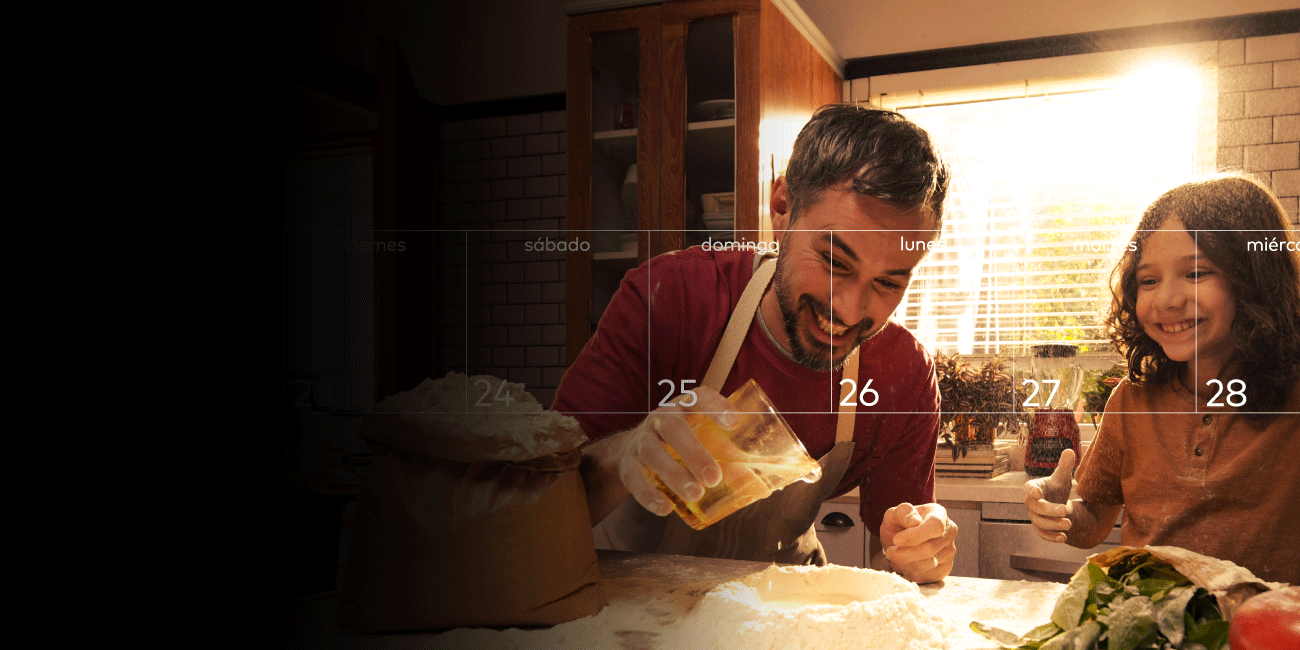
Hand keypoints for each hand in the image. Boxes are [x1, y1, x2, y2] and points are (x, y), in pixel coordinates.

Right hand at [612, 386, 736, 515]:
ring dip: (673, 474)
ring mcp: (642, 439)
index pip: (700, 397)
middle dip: (693, 453)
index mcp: (685, 407)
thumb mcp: (702, 439)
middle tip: (714, 478)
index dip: (717, 406)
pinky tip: (664, 508)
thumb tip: (766, 489)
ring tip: (694, 495)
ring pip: (652, 453)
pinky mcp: (628, 463)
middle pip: (674, 429)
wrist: (634, 449)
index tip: (735, 422)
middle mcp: (661, 418)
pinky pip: (634, 477)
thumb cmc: (682, 444)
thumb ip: (729, 457)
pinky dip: (648, 494)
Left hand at [878, 502, 956, 582]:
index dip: (915, 535)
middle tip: (890, 552)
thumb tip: (914, 521)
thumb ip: (902, 513)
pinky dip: (911, 572)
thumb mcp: (894, 514)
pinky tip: (905, 563)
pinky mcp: (945, 568)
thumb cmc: (898, 525)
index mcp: (939, 513)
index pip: (935, 526)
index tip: (896, 540)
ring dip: (906, 563)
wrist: (900, 542)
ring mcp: (950, 551)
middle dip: (905, 553)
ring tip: (896, 556)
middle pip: (930, 548)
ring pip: (928, 564)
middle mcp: (949, 532)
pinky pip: (928, 576)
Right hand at [1024, 448, 1076, 542]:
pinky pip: (1042, 534)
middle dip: (1050, 510)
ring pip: (1039, 523)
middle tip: (1066, 509)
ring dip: (1053, 525)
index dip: (1032, 490)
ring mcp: (1034, 516)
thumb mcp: (1062, 477)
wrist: (1057, 504)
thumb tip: (1070, 451)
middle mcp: (1031, 503)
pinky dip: (1051, 537)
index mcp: (1034, 488)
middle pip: (1036, 508)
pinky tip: (1064, 538)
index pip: (1029, 488)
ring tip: (1069, 524)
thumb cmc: (1057, 488)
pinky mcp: (1039, 528)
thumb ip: (1065, 465)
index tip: (1038, 492)